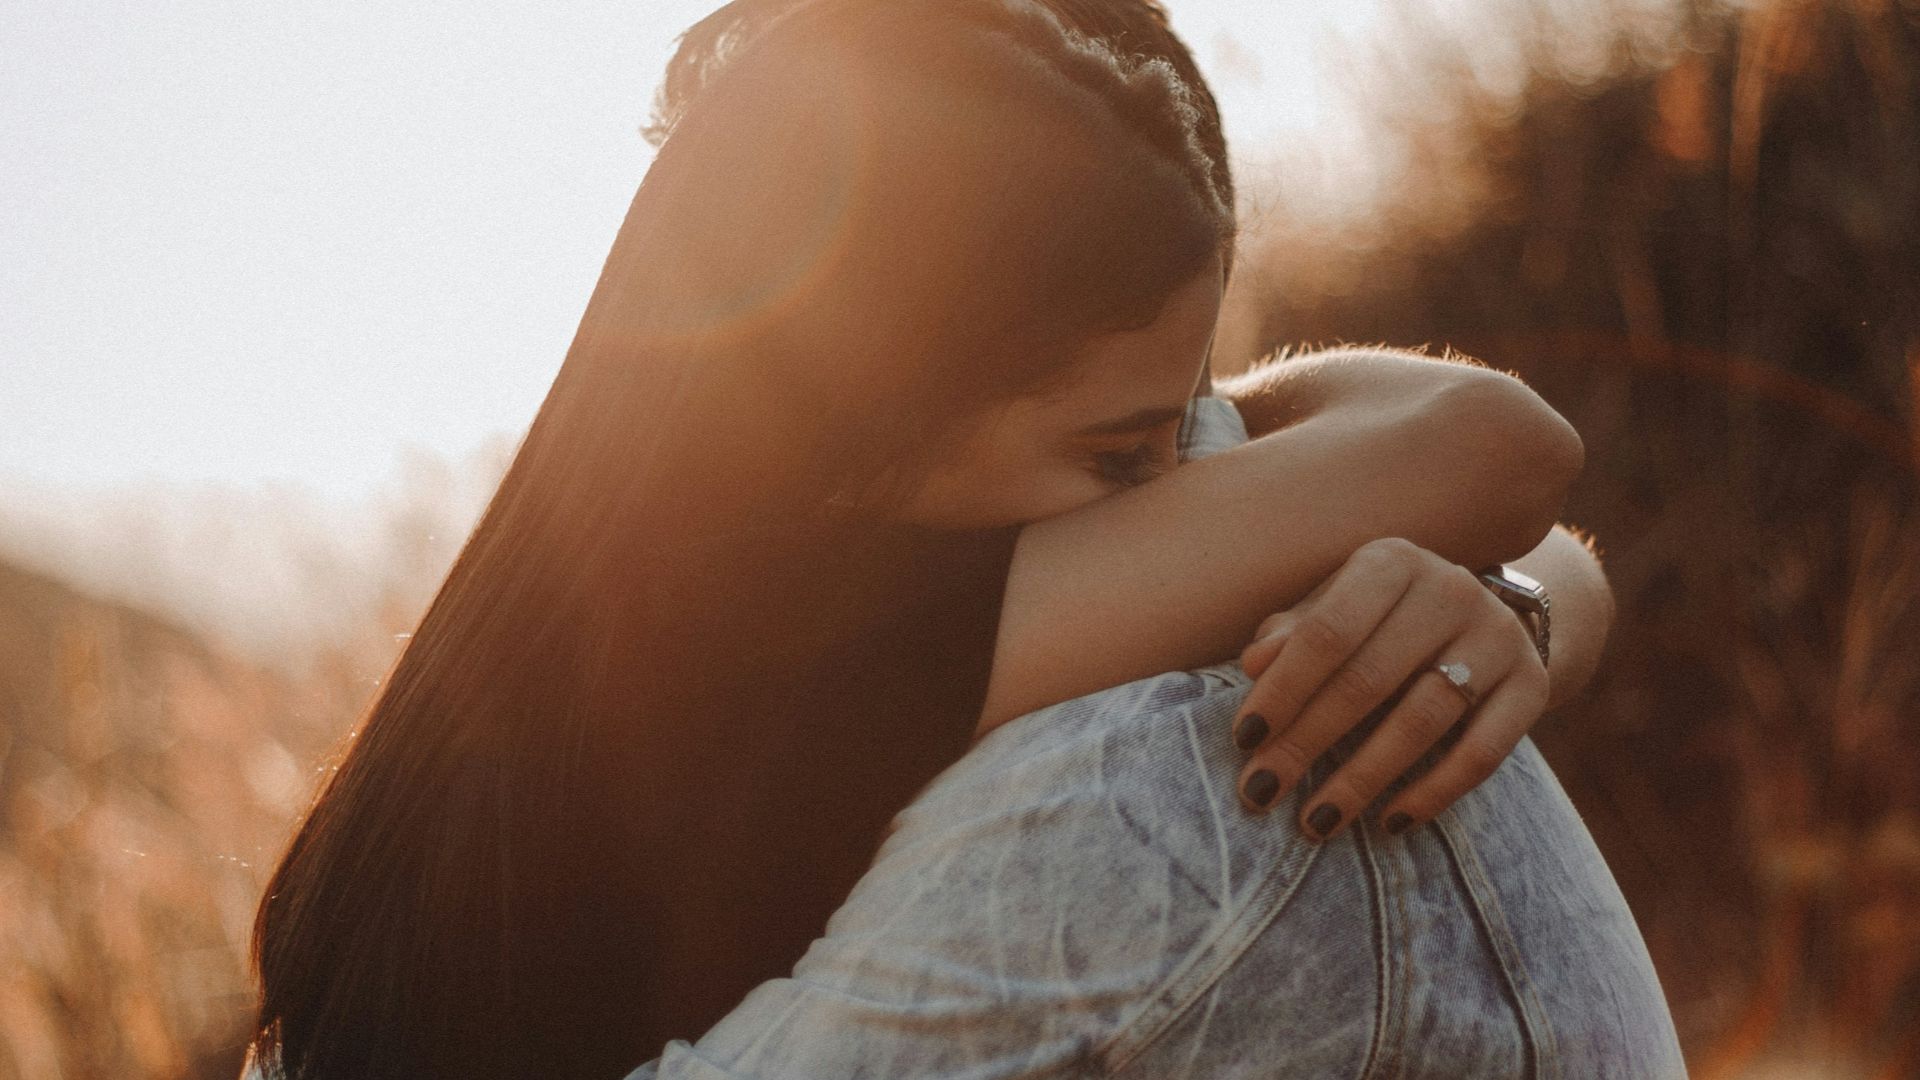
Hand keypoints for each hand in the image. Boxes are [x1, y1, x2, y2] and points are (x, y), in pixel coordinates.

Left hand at [1228, 537, 1549, 840]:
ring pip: (1422, 719)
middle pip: (1369, 679)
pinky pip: (1482, 752)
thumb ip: (1292, 634)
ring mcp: (1498, 636)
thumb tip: (1254, 665)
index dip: (1284, 688)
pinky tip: (1390, 822)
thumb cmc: (1380, 621)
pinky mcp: (1533, 685)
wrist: (1485, 622)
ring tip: (1317, 821)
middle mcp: (1450, 589)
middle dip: (1307, 742)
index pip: (1328, 631)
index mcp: (1391, 562)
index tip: (1244, 740)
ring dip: (1363, 778)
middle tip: (1262, 791)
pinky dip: (1433, 792)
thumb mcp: (1334, 611)